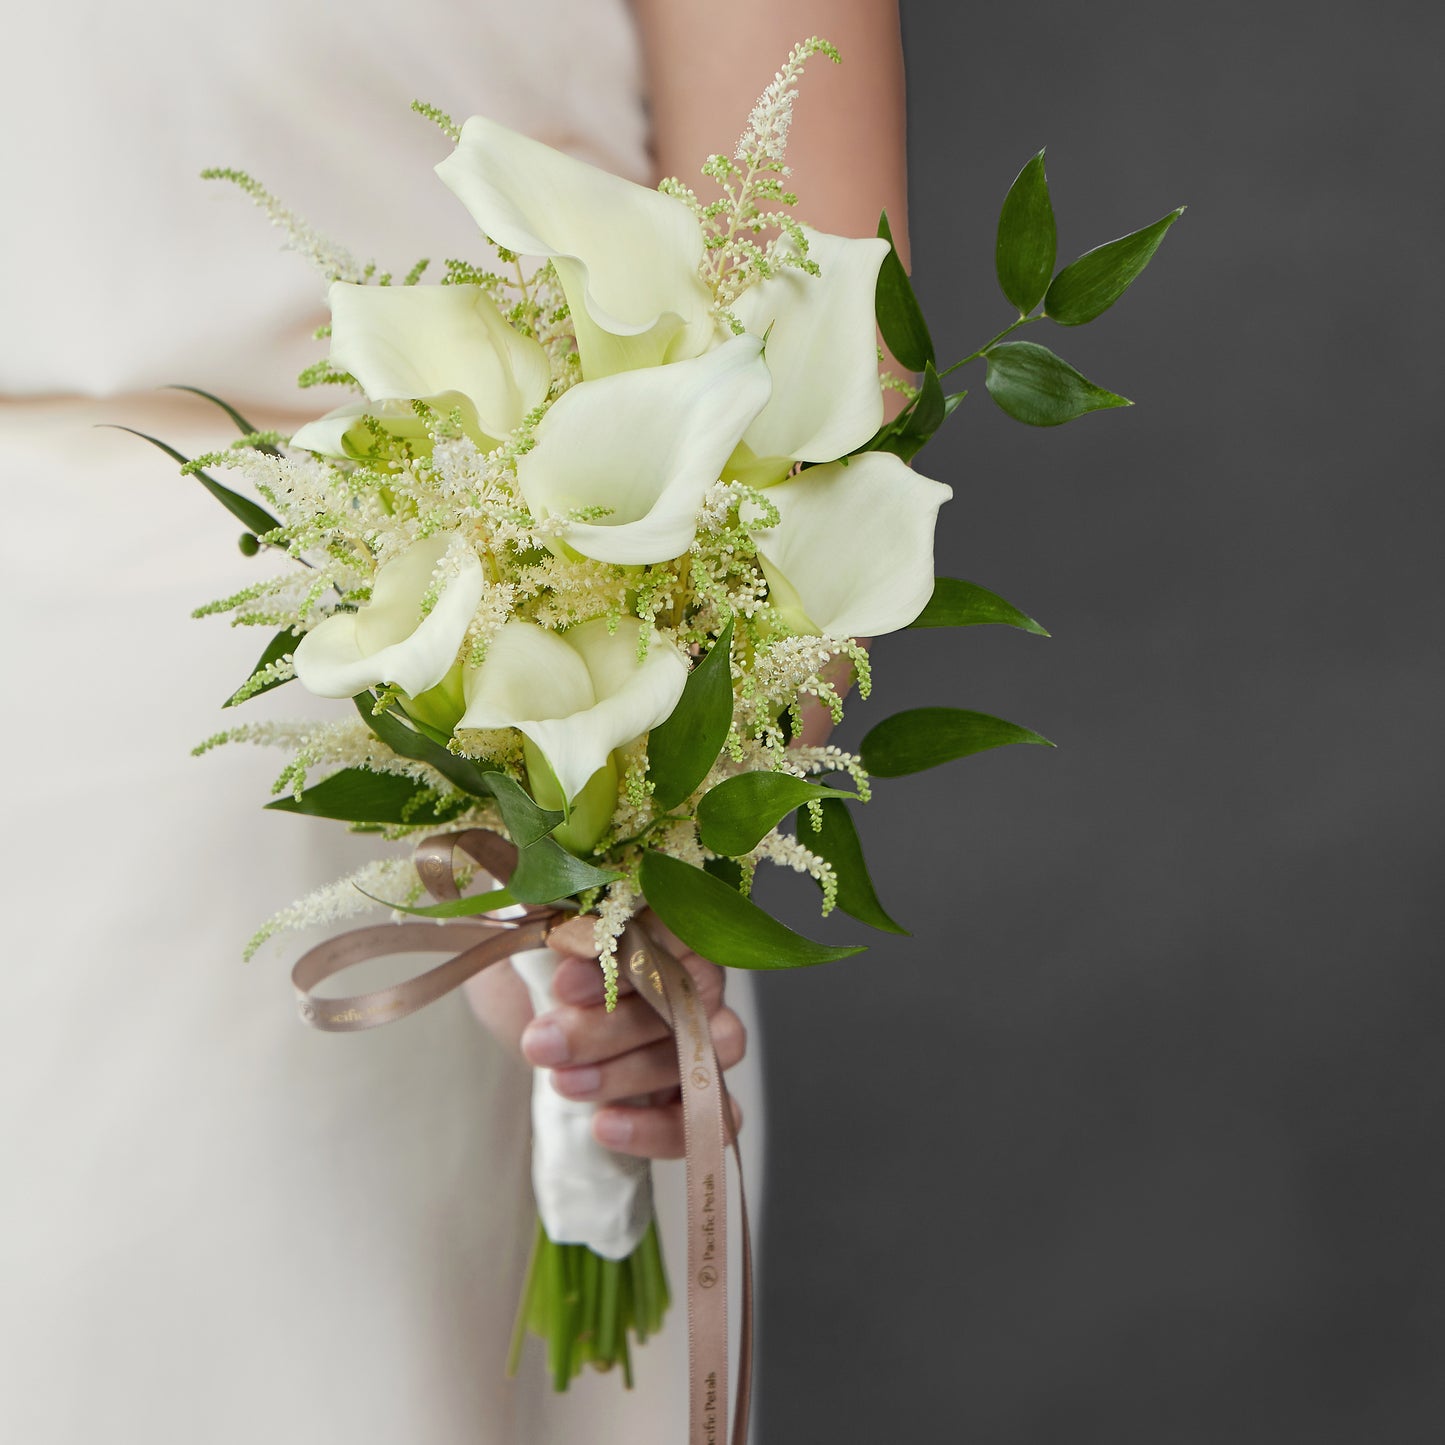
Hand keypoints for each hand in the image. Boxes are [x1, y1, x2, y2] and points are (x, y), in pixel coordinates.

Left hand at [463, 914, 745, 1159]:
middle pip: (686, 998)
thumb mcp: (520, 934)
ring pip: (703, 1056)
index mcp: (665, 923)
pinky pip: (716, 1121)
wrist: (527, 1030)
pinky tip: (605, 1126)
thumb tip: (526, 882)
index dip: (626, 955)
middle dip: (608, 1026)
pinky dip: (664, 1129)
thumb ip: (534, 906)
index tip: (562, 979)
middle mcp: (697, 976)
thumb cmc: (532, 970)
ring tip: (563, 1083)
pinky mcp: (698, 1098)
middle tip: (544, 1041)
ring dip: (632, 1074)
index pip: (676, 926)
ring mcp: (704, 1039)